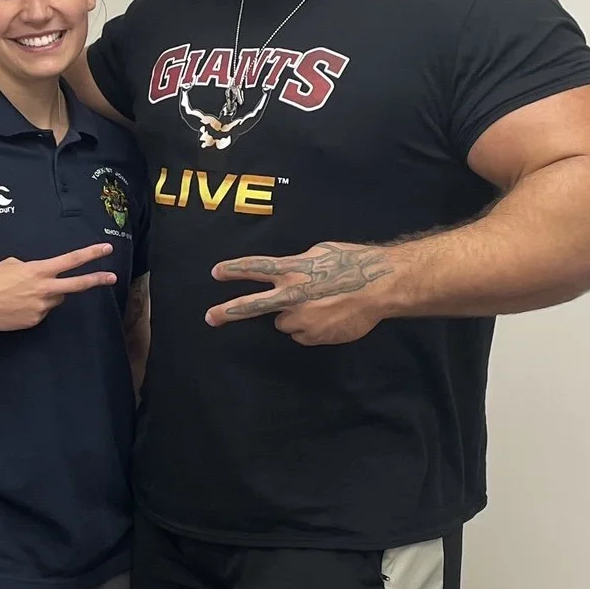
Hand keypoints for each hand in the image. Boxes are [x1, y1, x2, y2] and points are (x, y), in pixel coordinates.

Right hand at [0, 244, 116, 330]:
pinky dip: (34, 308)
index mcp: (39, 270)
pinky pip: (41, 312)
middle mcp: (44, 289)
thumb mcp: (12, 264)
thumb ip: (33, 268)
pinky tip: (17, 306)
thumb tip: (42, 276)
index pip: (71, 260)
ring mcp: (41, 307)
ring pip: (55, 300)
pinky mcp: (34, 321)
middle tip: (111, 278)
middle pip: (77, 285)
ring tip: (23, 294)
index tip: (105, 249)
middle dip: (96, 279)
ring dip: (47, 296)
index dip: (90, 254)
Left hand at [205, 241, 394, 345]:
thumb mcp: (320, 252)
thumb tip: (289, 272)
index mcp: (293, 269)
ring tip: (320, 306)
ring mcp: (303, 318)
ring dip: (295, 316)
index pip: (256, 268)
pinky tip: (329, 318)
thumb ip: (299, 264)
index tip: (215, 273)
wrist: (379, 286)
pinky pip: (304, 335)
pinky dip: (311, 329)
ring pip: (285, 322)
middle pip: (253, 305)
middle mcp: (293, 294)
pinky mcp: (315, 336)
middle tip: (209, 317)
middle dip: (228, 311)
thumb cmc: (353, 262)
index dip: (234, 270)